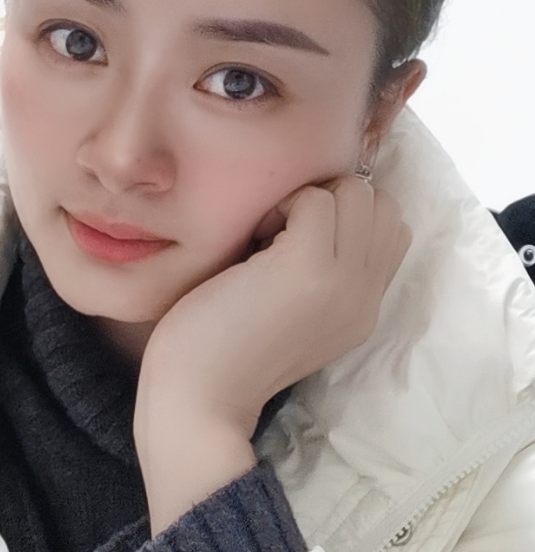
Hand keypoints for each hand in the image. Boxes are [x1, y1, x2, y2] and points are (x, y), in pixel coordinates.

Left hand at [138, 175, 410, 438]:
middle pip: (383, 203)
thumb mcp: (296, 312)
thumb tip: (318, 210)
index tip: (299, 233)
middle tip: (284, 230)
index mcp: (365, 307)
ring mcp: (342, 281)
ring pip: (355, 193)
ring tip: (270, 233)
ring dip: (308, 198)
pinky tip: (255, 239)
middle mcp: (366, 295)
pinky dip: (282, 204)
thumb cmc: (227, 349)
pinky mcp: (306, 268)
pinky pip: (315, 199)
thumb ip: (323, 273)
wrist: (198, 397)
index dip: (347, 213)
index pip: (392, 227)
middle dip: (333, 198)